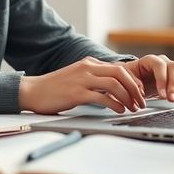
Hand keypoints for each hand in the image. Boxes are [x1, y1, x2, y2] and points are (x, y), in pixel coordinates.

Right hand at [18, 57, 146, 114]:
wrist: (33, 91)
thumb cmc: (55, 88)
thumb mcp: (77, 77)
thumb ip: (94, 79)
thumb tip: (113, 89)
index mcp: (89, 63)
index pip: (119, 68)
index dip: (133, 82)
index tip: (139, 93)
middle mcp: (87, 68)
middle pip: (120, 73)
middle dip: (134, 88)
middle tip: (140, 102)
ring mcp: (82, 79)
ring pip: (114, 84)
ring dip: (127, 97)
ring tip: (132, 108)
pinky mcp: (76, 93)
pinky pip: (102, 97)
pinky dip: (115, 104)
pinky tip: (119, 110)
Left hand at [119, 55, 173, 102]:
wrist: (135, 83)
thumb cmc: (130, 79)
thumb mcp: (126, 79)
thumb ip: (132, 82)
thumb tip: (140, 89)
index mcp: (149, 60)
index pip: (159, 65)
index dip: (162, 79)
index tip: (161, 94)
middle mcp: (162, 62)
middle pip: (173, 67)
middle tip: (171, 99)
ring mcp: (170, 69)